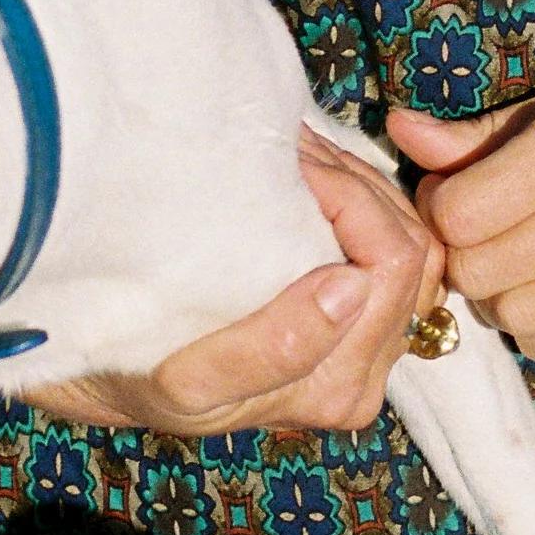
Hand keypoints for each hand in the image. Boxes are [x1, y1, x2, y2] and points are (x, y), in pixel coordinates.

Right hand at [27, 130, 440, 440]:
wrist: (121, 373)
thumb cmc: (144, 373)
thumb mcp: (189, 377)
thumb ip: (272, 347)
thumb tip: (349, 288)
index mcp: (336, 384)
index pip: (390, 265)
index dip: (348, 196)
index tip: (288, 163)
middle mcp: (366, 371)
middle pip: (411, 249)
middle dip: (356, 183)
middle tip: (290, 150)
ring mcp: (371, 345)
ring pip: (412, 240)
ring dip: (362, 186)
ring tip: (297, 157)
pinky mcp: (364, 318)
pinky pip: (398, 244)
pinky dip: (366, 200)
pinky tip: (316, 177)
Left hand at [386, 24, 534, 368]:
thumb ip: (492, 126)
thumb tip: (402, 132)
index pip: (462, 214)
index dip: (441, 205)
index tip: (459, 187)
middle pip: (480, 273)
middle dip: (464, 253)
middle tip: (486, 226)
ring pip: (519, 319)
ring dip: (503, 294)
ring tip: (526, 256)